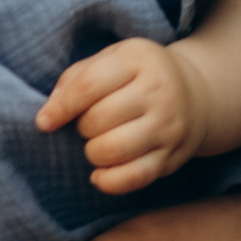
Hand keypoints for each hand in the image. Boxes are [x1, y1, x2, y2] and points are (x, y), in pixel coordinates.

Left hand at [37, 37, 205, 195]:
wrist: (196, 94)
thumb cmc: (139, 76)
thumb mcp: (112, 59)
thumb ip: (76, 78)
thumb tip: (48, 114)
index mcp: (138, 60)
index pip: (89, 85)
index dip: (60, 107)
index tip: (44, 122)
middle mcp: (159, 91)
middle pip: (99, 120)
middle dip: (81, 127)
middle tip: (87, 125)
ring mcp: (168, 126)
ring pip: (112, 151)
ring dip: (92, 153)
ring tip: (96, 144)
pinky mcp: (172, 157)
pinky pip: (133, 178)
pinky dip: (108, 181)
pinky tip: (100, 173)